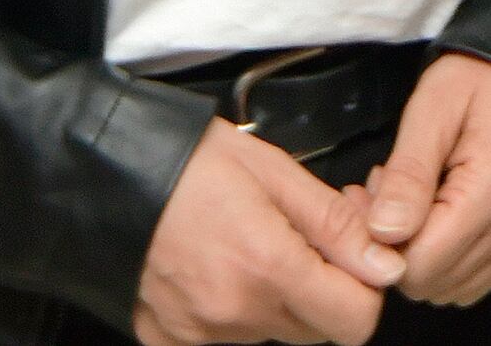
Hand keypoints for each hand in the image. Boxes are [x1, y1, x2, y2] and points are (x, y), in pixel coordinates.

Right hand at [134, 116, 402, 344]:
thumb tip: (385, 265)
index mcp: (268, 268)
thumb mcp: (276, 172)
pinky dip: (235, 313)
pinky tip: (221, 270)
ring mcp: (199, 334)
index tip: (353, 253)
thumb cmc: (189, 161)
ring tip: (255, 246)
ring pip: (274, 334)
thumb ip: (336, 225)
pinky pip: (225, 341)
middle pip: (318, 331)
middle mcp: (235, 314)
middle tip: (304, 239)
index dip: (367, 286)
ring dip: (280, 301)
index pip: (357, 320)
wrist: (105, 170)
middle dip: (325, 290)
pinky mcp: (169, 340)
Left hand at [357, 51, 490, 303]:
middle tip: (383, 197)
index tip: (368, 197)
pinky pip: (478, 278)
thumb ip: (408, 174)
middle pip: (435, 283)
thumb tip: (381, 232)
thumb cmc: (477, 78)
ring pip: (454, 289)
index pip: (422, 263)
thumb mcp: (431, 109)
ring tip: (413, 203)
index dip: (381, 242)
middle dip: (396, 250)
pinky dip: (449, 260)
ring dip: (422, 258)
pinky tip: (439, 216)